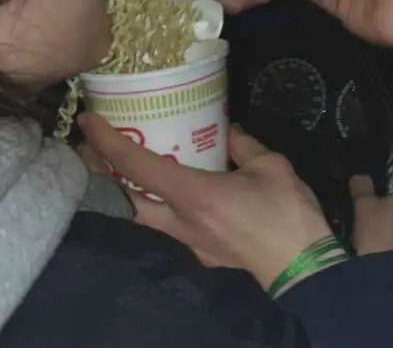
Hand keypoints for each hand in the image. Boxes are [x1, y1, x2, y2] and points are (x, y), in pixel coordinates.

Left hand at [78, 114, 331, 289]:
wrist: (305, 270)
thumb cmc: (286, 214)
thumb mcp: (270, 165)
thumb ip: (244, 144)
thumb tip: (228, 130)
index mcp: (193, 194)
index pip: (138, 167)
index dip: (108, 143)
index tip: (87, 122)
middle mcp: (180, 222)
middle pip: (123, 200)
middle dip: (99, 172)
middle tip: (88, 147)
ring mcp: (187, 243)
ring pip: (139, 219)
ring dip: (121, 193)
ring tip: (115, 169)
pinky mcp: (199, 253)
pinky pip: (163, 228)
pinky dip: (148, 208)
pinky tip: (159, 196)